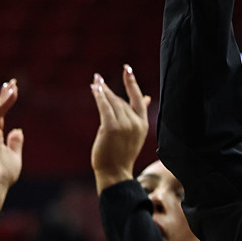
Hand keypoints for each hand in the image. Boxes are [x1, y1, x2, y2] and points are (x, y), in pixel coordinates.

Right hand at [0, 80, 24, 211]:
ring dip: (0, 100)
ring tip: (9, 88)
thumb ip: (15, 143)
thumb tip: (18, 130)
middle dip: (3, 96)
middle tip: (12, 82)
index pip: (1, 114)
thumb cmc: (4, 174)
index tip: (14, 88)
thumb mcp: (14, 156)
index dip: (6, 101)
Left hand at [89, 65, 151, 191]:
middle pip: (120, 100)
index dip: (132, 83)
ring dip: (102, 90)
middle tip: (97, 79)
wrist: (115, 172)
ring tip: (95, 81)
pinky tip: (94, 88)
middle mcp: (136, 123)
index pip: (139, 99)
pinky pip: (104, 106)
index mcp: (143, 124)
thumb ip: (138, 114)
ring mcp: (124, 125)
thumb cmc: (121, 153)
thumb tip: (147, 98)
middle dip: (108, 90)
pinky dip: (99, 96)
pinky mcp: (111, 127)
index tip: (127, 69)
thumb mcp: (134, 133)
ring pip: (112, 102)